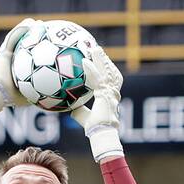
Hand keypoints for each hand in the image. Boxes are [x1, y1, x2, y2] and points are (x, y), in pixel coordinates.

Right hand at [0, 17, 43, 121]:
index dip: (37, 50)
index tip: (49, 45)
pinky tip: (30, 23)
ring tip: (37, 23)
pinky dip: (20, 30)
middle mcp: (12, 60)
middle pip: (23, 44)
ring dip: (27, 29)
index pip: (29, 57)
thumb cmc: (12, 98)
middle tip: (45, 30)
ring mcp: (6, 55)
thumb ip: (41, 93)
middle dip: (33, 37)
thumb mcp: (31, 96)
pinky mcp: (2, 52)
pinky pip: (12, 38)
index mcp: (18, 69)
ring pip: (17, 38)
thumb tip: (57, 95)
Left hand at [71, 42, 124, 161]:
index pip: (111, 80)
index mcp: (110, 98)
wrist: (101, 134)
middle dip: (105, 60)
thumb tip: (70, 107)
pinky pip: (97, 79)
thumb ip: (79, 110)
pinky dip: (91, 69)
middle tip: (98, 50)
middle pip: (112, 72)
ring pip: (107, 72)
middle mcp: (113, 94)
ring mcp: (110, 94)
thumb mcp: (84, 118)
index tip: (102, 61)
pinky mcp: (105, 95)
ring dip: (101, 59)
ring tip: (95, 49)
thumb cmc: (94, 130)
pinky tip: (85, 61)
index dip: (108, 70)